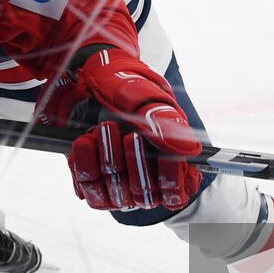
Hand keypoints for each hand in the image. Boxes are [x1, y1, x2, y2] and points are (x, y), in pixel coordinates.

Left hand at [39, 48, 202, 210]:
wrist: (93, 78)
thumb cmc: (128, 87)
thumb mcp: (147, 96)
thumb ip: (163, 121)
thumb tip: (188, 150)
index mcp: (171, 162)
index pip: (175, 191)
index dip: (170, 178)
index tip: (161, 153)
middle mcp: (145, 179)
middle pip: (143, 194)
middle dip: (133, 162)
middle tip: (124, 131)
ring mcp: (118, 184)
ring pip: (116, 193)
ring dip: (108, 159)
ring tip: (103, 127)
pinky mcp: (93, 182)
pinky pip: (88, 188)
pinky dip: (84, 164)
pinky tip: (85, 140)